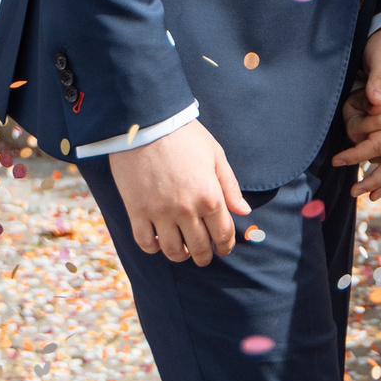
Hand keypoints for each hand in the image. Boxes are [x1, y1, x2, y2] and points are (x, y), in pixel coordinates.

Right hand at [107, 119, 252, 264]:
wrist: (146, 124)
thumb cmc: (184, 136)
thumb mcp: (215, 156)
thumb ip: (230, 186)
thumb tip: (243, 212)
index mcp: (210, 196)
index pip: (223, 233)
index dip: (226, 246)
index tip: (224, 249)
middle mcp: (187, 209)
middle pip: (199, 247)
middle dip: (204, 256)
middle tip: (204, 256)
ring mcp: (160, 213)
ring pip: (172, 251)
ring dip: (180, 256)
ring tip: (182, 252)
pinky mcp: (137, 211)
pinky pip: (145, 242)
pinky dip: (153, 247)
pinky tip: (158, 241)